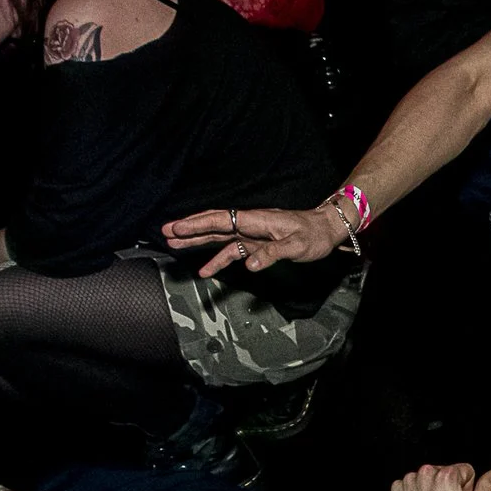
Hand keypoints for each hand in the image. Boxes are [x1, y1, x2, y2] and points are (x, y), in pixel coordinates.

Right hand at [164, 206, 343, 278]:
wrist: (325, 230)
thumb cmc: (313, 235)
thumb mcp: (296, 246)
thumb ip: (273, 254)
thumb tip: (250, 264)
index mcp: (256, 220)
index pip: (221, 220)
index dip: (197, 224)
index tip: (177, 228)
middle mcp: (249, 224)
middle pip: (213, 224)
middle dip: (189, 228)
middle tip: (165, 232)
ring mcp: (250, 234)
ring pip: (217, 236)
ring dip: (196, 241)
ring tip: (173, 245)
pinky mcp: (254, 244)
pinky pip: (231, 250)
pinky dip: (217, 259)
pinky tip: (205, 270)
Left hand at [390, 462, 490, 490]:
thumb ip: (487, 486)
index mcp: (447, 475)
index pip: (464, 470)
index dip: (466, 487)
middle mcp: (426, 473)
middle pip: (445, 471)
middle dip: (448, 486)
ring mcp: (409, 481)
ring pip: (428, 477)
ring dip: (432, 489)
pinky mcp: (397, 490)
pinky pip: (411, 484)